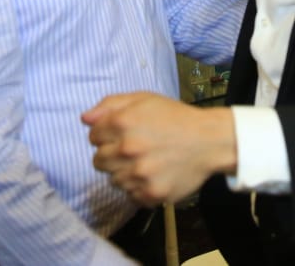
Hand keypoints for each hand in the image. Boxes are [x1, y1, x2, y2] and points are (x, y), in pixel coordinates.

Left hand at [83, 92, 236, 205]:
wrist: (208, 141)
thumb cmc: (175, 118)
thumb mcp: (144, 99)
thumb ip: (110, 105)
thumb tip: (85, 119)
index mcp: (123, 122)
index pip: (93, 137)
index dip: (106, 135)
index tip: (122, 135)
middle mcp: (128, 148)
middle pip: (98, 161)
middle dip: (112, 155)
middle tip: (135, 150)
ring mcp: (139, 174)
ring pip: (113, 180)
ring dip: (125, 172)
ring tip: (147, 162)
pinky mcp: (150, 194)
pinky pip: (131, 196)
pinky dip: (139, 188)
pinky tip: (154, 174)